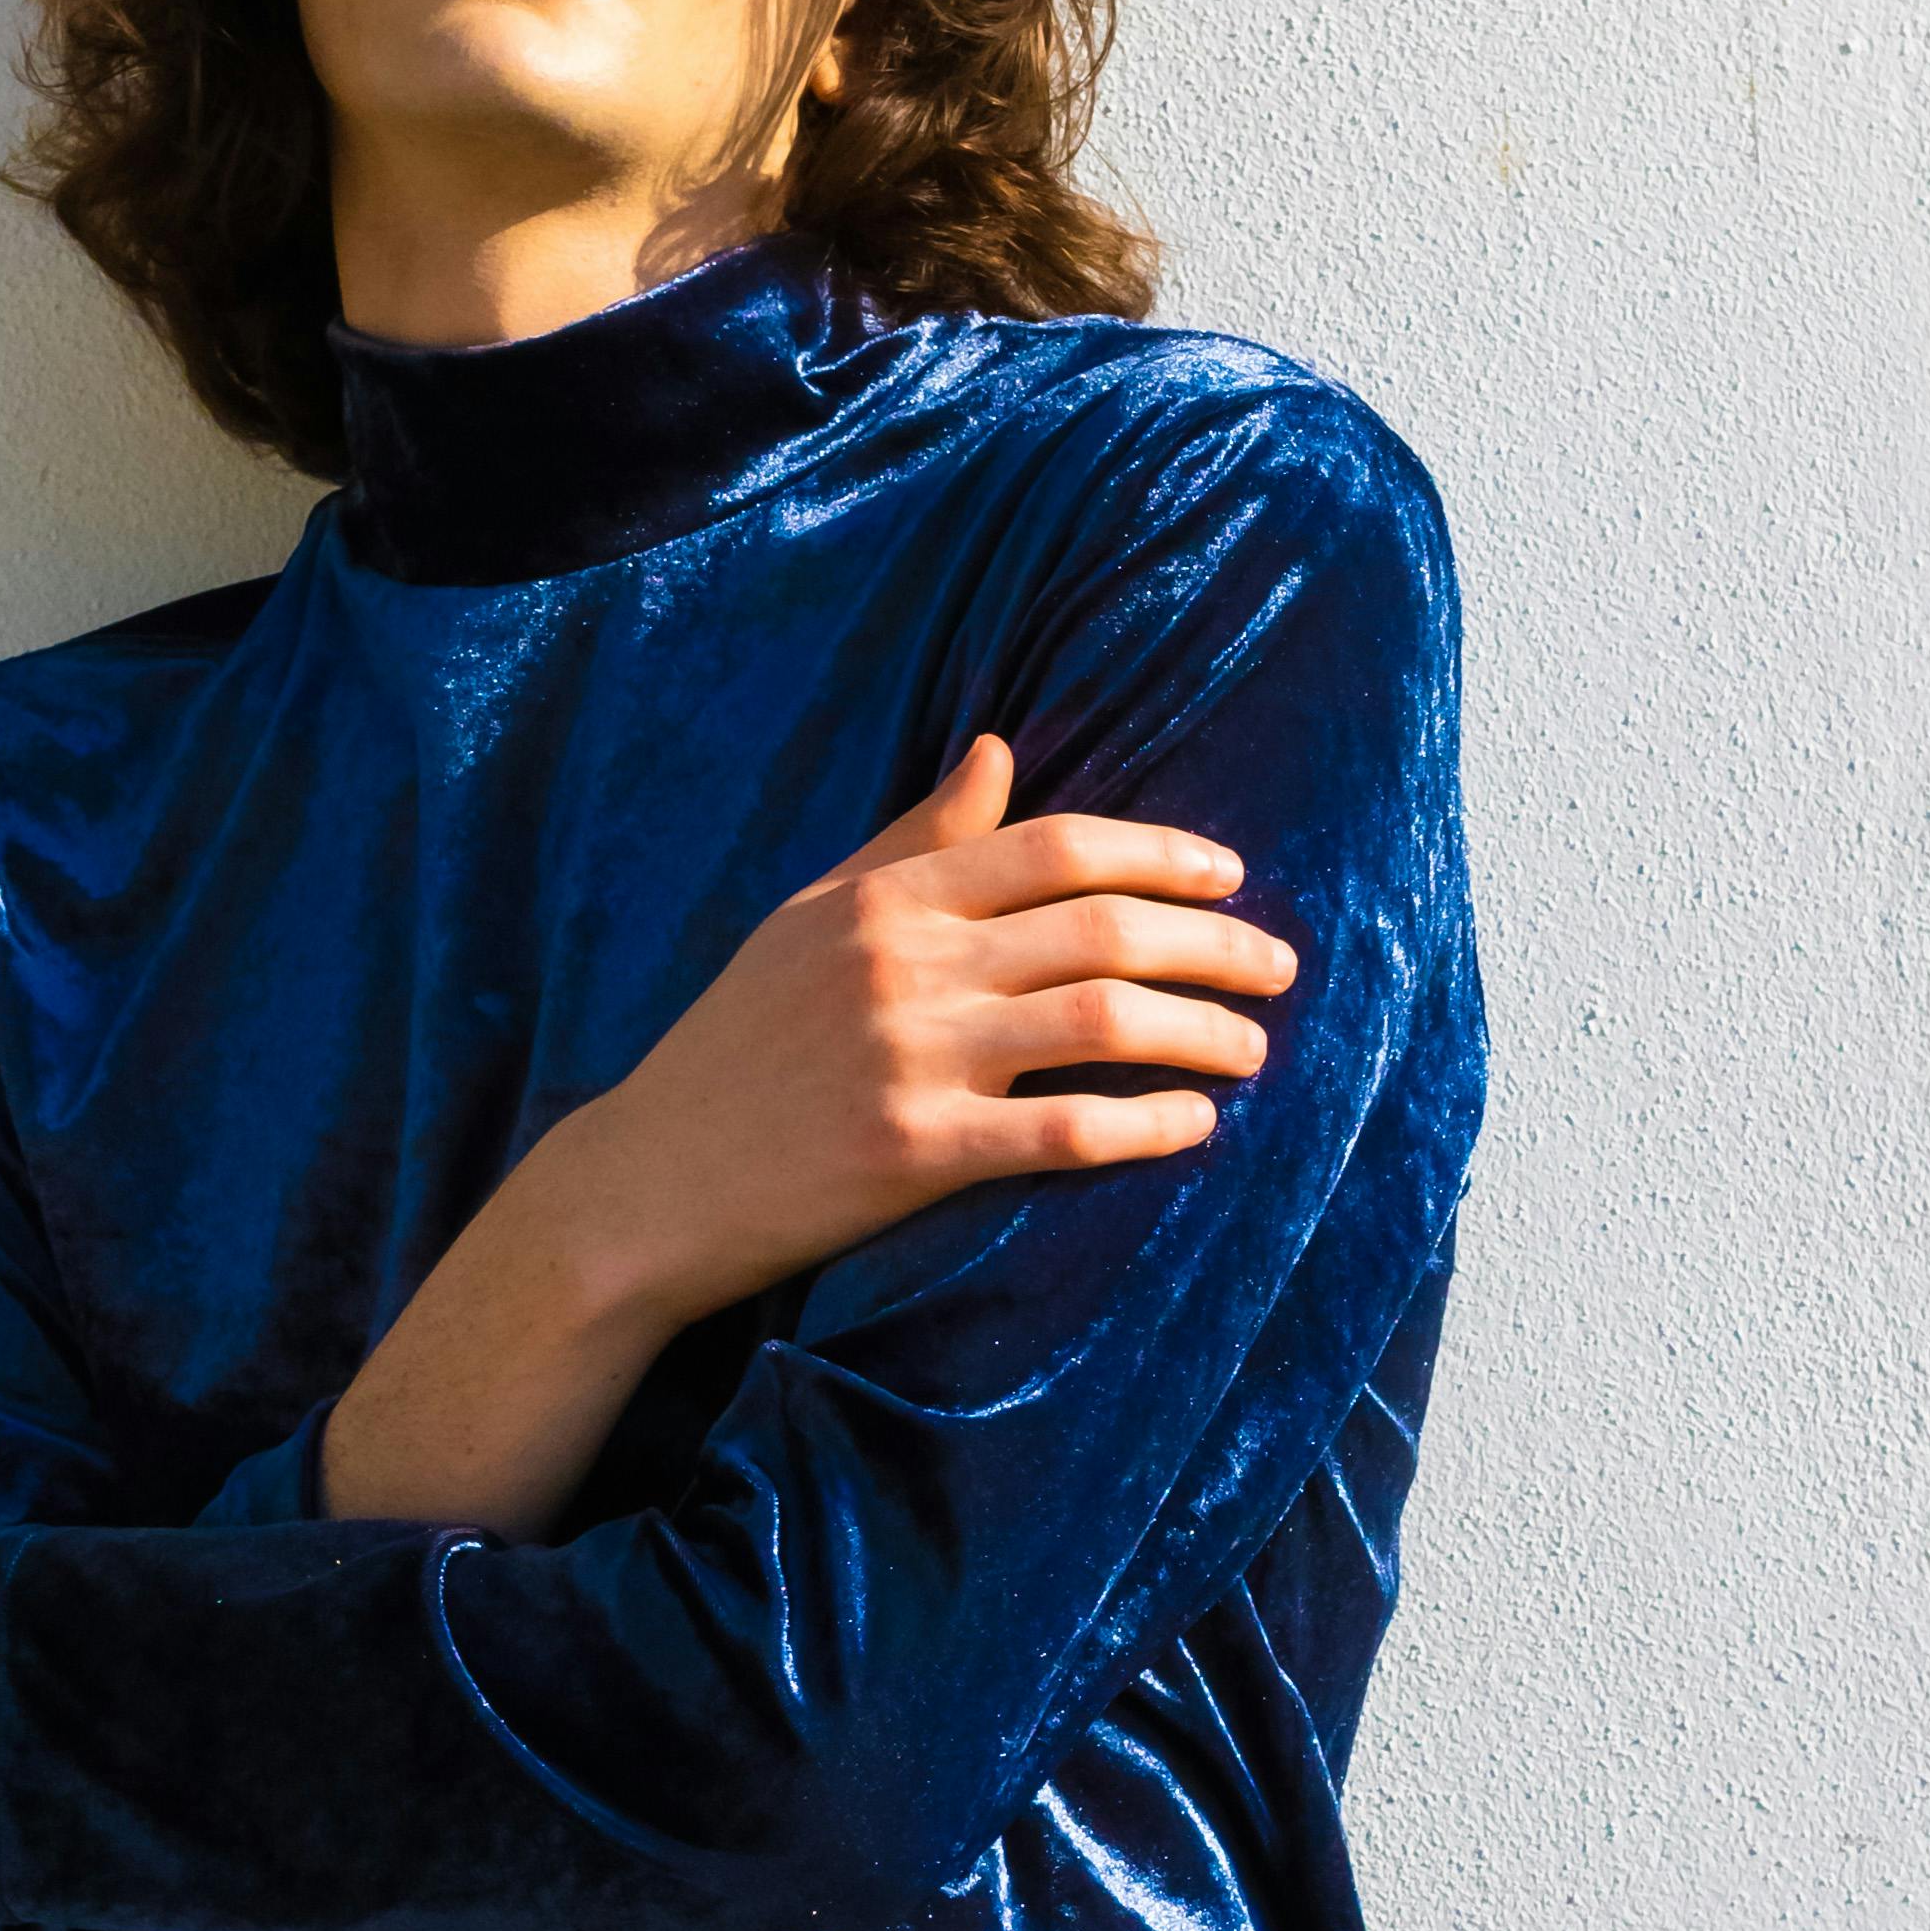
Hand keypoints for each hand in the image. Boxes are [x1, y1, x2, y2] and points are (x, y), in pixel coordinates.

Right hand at [317, 736, 1289, 1534]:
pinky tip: (1197, 1126)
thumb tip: (1001, 749)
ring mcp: (912, 1058)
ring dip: (1201, 1031)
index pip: (1053, 846)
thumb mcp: (811, 917)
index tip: (1229, 876)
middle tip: (1279, 966)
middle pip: (1101, 928)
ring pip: (1103, 1021)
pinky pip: (1067, 1129)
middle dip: (1212, 943)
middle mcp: (905, 965)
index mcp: (883, 899)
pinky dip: (1148, 1123)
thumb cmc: (736, 1043)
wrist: (650, 1181)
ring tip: (1252, 1048)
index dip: (1160, 854)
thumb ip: (914, 838)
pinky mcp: (916, 1153)